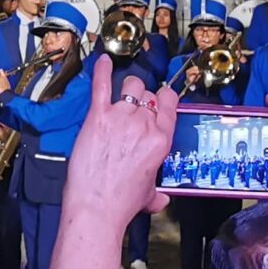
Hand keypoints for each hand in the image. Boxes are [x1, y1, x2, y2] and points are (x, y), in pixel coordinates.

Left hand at [63, 57, 172, 223]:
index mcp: (161, 140)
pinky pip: (101, 86)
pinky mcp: (97, 118)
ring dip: (127, 89)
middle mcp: (143, 125)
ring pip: (130, 87)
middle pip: (148, 95)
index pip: (170, 104)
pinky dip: (101, 71)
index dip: (165, 99)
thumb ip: (157, 193)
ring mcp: (120, 118)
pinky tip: (102, 61)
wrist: (97, 207)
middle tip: (135, 109)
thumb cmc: (121, 202)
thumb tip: (160, 198)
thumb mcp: (148, 195)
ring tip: (121, 95)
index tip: (161, 98)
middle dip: (143, 100)